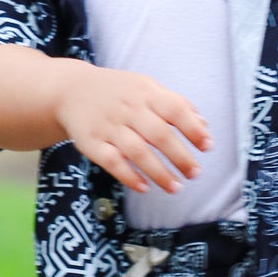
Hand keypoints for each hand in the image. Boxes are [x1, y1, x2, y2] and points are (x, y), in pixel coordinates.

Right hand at [53, 62, 210, 195]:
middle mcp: (128, 109)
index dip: (193, 129)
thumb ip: (176, 105)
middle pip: (159, 134)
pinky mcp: (91, 143)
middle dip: (180, 157)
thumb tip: (204, 127)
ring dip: (159, 172)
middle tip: (195, 174)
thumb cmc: (120, 92)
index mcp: (146, 93)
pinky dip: (129, 176)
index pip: (175, 109)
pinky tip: (145, 188)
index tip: (207, 147)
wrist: (70, 90)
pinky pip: (112, 162)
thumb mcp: (147, 88)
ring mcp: (109, 126)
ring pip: (137, 151)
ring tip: (176, 187)